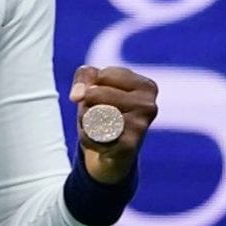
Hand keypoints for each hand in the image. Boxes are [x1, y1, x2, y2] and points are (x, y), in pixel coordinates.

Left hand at [68, 65, 158, 183]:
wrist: (114, 150)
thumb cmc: (106, 108)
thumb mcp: (95, 82)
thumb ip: (84, 77)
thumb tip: (77, 96)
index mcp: (147, 87)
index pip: (102, 76)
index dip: (93, 85)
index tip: (104, 95)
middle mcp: (149, 106)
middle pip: (94, 94)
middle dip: (86, 103)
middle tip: (97, 113)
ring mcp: (140, 127)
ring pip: (92, 113)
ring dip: (85, 119)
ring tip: (97, 125)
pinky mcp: (128, 146)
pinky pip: (92, 135)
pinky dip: (87, 137)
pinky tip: (99, 140)